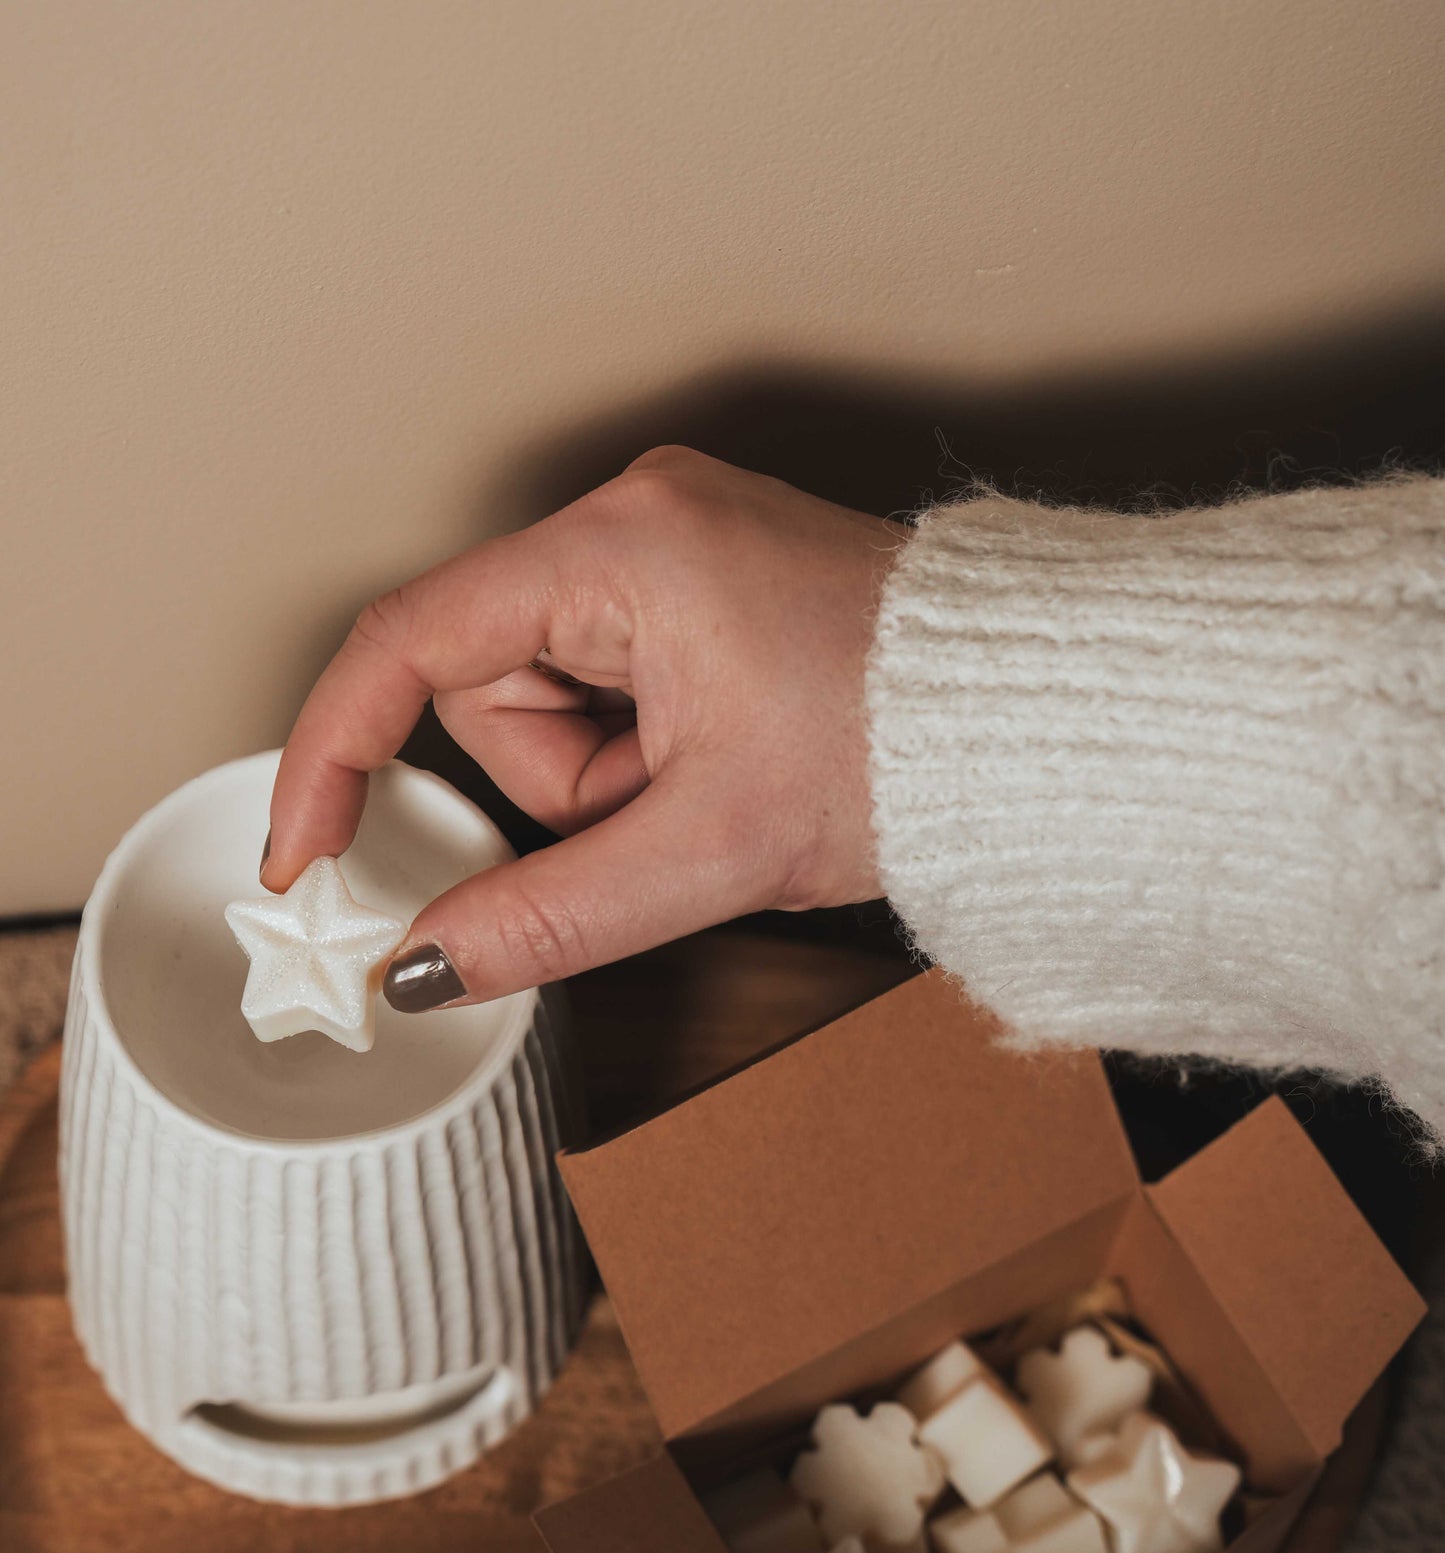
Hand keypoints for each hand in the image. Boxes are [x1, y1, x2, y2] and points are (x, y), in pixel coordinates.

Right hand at [264, 447, 903, 1008]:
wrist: (1043, 723)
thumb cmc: (911, 751)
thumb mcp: (709, 851)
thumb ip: (546, 914)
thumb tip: (421, 964)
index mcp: (624, 548)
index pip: (408, 642)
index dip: (335, 752)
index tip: (304, 854)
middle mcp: (637, 517)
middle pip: (489, 683)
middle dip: (562, 781)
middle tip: (671, 810)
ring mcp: (672, 542)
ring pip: (550, 695)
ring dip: (612, 774)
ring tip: (721, 782)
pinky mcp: (702, 580)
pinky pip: (610, 684)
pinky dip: (647, 750)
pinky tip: (730, 757)